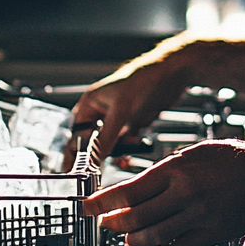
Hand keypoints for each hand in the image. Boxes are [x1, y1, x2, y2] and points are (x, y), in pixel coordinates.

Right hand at [66, 53, 188, 167]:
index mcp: (91, 103)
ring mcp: (119, 117)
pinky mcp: (133, 122)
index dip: (74, 152)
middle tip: (98, 171)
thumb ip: (106, 137)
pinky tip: (136, 146)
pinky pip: (126, 141)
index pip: (77, 133)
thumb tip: (92, 160)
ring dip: (117, 151)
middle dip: (97, 154)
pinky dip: (129, 148)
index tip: (72, 171)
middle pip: (93, 140)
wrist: (171, 74)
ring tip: (124, 156)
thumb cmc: (143, 81)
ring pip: (111, 143)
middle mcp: (102, 110)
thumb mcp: (121, 112)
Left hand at [83, 140, 244, 245]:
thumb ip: (169, 168)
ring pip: (153, 237)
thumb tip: (143, 184)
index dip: (105, 201)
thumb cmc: (236, 160)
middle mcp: (185, 193)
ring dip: (134, 241)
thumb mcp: (196, 152)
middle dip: (114, 224)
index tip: (90, 206)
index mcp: (177, 169)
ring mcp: (198, 217)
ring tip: (128, 239)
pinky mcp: (211, 234)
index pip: (130, 189)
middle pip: (136, 217)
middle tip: (105, 224)